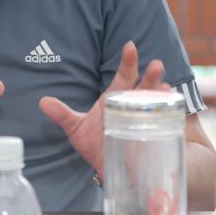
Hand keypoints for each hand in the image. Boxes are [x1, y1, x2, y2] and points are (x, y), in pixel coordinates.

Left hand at [39, 41, 166, 179]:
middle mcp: (133, 106)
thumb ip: (62, 115)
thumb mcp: (76, 129)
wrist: (109, 168)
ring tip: (166, 88)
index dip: (127, 62)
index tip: (130, 46)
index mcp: (115, 99)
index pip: (123, 77)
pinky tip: (172, 112)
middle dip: (151, 77)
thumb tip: (43, 102)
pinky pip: (165, 125)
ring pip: (156, 103)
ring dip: (162, 96)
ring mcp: (145, 121)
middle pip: (144, 88)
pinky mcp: (154, 138)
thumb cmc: (94, 143)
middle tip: (157, 65)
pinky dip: (169, 118)